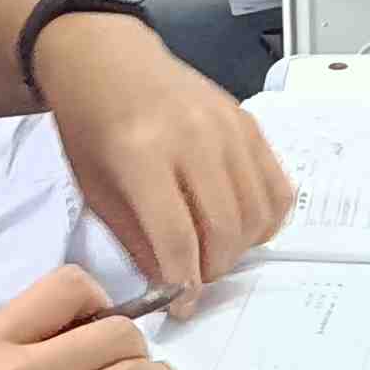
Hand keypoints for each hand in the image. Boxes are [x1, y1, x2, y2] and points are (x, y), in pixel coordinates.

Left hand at [32, 14, 295, 308]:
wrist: (109, 62)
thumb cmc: (91, 126)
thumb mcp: (96, 189)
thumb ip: (137, 239)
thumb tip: (174, 286)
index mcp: (144, 155)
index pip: (178, 236)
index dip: (183, 283)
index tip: (180, 307)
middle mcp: (195, 139)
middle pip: (224, 229)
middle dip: (212, 270)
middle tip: (195, 280)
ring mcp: (229, 128)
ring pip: (257, 213)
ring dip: (240, 249)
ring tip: (214, 254)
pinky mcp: (250, 125)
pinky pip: (278, 186)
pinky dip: (266, 219)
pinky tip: (241, 228)